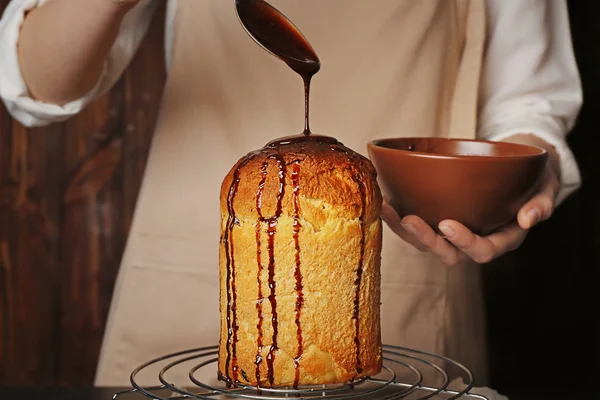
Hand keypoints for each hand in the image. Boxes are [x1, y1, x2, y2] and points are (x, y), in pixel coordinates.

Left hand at [381, 134, 560, 266]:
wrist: (521, 170)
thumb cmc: (535, 181)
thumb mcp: (547, 187)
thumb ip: (542, 203)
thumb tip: (529, 218)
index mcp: (502, 238)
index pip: (482, 250)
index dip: (464, 242)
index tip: (447, 224)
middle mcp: (474, 240)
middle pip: (448, 252)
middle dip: (426, 239)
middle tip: (409, 219)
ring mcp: (455, 232)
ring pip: (426, 242)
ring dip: (404, 229)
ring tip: (386, 209)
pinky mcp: (439, 219)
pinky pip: (417, 224)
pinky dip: (399, 215)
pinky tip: (385, 200)